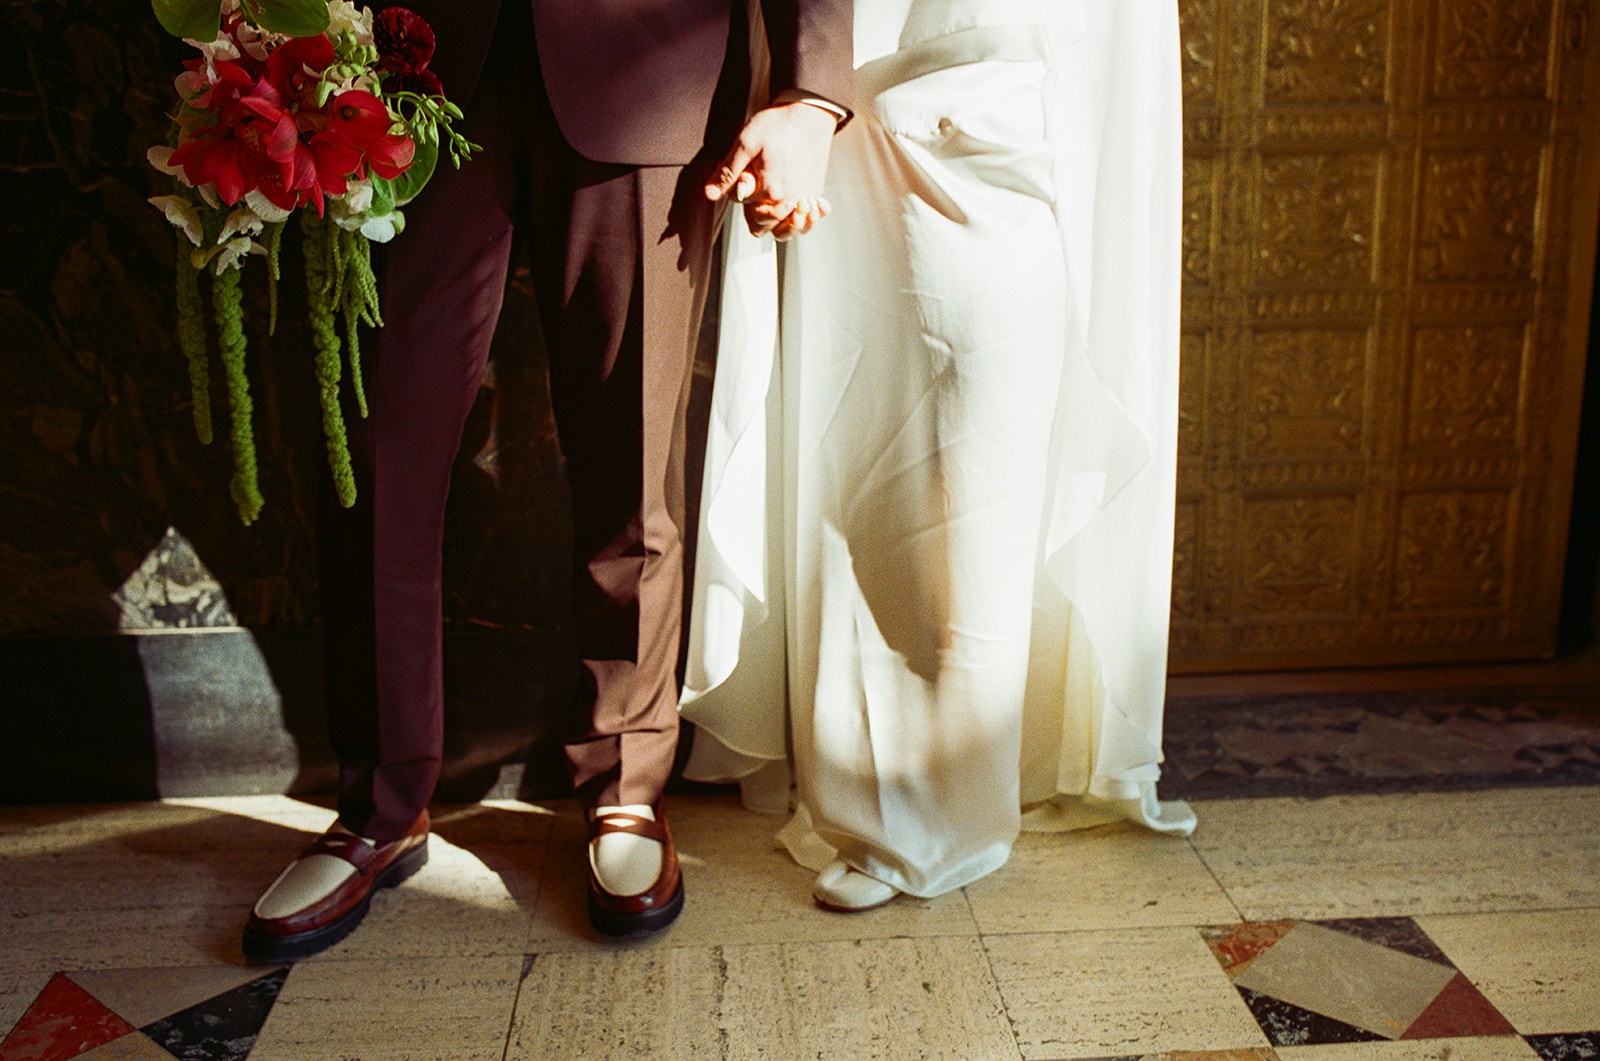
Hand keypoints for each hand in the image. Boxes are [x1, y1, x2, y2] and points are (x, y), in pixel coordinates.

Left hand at [704, 101, 837, 238]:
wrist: (810, 114)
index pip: (741, 204)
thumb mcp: (746, 143)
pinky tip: (801, 208)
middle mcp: (788, 201)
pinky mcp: (813, 195)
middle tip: (759, 179)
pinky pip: (807, 222)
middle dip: (754, 206)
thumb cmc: (780, 125)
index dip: (738, 187)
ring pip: (783, 231)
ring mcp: (803, 200)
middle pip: (760, 223)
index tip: (746, 169)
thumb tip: (711, 193)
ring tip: (775, 201)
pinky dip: (804, 219)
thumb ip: (728, 172)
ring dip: (776, 222)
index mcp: (770, 191)